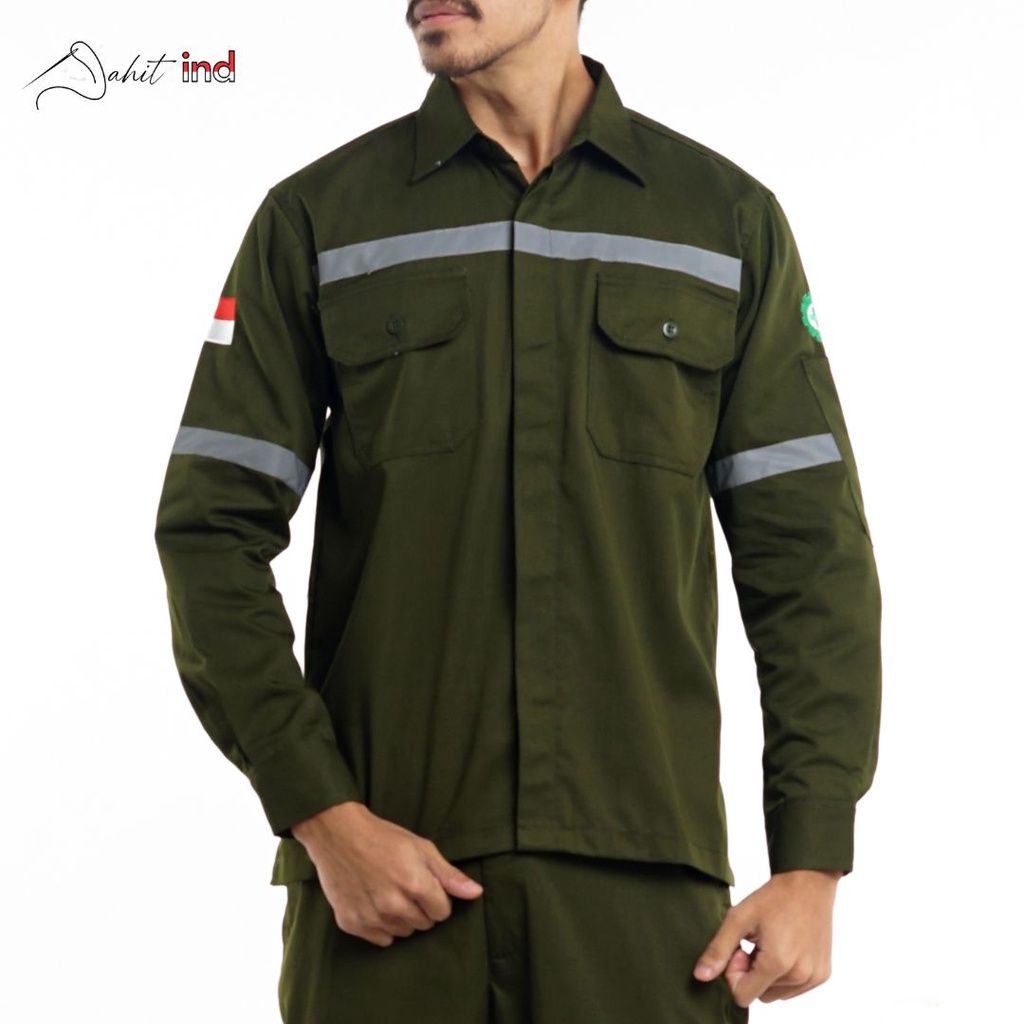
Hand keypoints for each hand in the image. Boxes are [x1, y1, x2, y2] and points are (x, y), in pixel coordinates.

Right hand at [291, 801, 483, 947]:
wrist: (338, 834)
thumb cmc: (383, 837)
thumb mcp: (421, 848)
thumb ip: (449, 875)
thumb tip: (476, 893)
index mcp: (415, 884)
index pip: (443, 913)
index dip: (438, 898)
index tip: (425, 885)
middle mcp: (393, 905)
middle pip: (424, 924)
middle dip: (421, 908)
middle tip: (406, 886)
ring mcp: (371, 917)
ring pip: (403, 933)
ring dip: (402, 918)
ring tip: (389, 892)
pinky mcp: (352, 924)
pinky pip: (381, 939)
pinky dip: (382, 926)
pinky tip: (374, 903)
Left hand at [693, 869, 840, 1006]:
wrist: (808, 884)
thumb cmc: (773, 898)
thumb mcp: (739, 918)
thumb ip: (718, 950)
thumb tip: (700, 976)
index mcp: (777, 963)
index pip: (743, 996)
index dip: (734, 974)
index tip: (740, 949)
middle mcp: (800, 976)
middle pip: (760, 996)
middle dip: (751, 975)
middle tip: (754, 944)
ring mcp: (813, 977)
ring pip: (776, 994)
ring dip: (768, 975)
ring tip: (770, 944)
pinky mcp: (822, 975)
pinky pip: (794, 989)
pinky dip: (784, 975)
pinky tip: (785, 948)